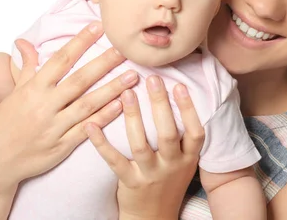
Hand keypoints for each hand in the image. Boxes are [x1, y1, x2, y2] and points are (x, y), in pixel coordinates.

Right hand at [0, 22, 137, 192]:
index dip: (80, 42)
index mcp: (33, 89)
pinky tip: (121, 106)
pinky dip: (104, 118)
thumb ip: (27, 67)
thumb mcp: (15, 92)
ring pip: (87, 104)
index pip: (61, 60)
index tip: (98, 27)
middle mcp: (44, 105)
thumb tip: (25, 42)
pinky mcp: (62, 146)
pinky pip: (87, 130)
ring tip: (132, 76)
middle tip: (125, 49)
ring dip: (111, 89)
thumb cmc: (5, 123)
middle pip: (79, 80)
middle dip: (104, 63)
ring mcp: (54, 127)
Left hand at [86, 75, 204, 219]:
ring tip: (126, 93)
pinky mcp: (130, 183)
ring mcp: (150, 175)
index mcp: (188, 158)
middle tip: (152, 79)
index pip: (195, 132)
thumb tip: (176, 93)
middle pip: (168, 134)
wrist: (154, 217)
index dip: (189, 109)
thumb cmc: (168, 181)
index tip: (180, 85)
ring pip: (141, 145)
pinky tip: (91, 124)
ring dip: (134, 117)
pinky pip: (114, 161)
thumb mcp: (184, 161)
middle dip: (160, 105)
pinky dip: (101, 142)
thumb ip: (183, 136)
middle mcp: (172, 166)